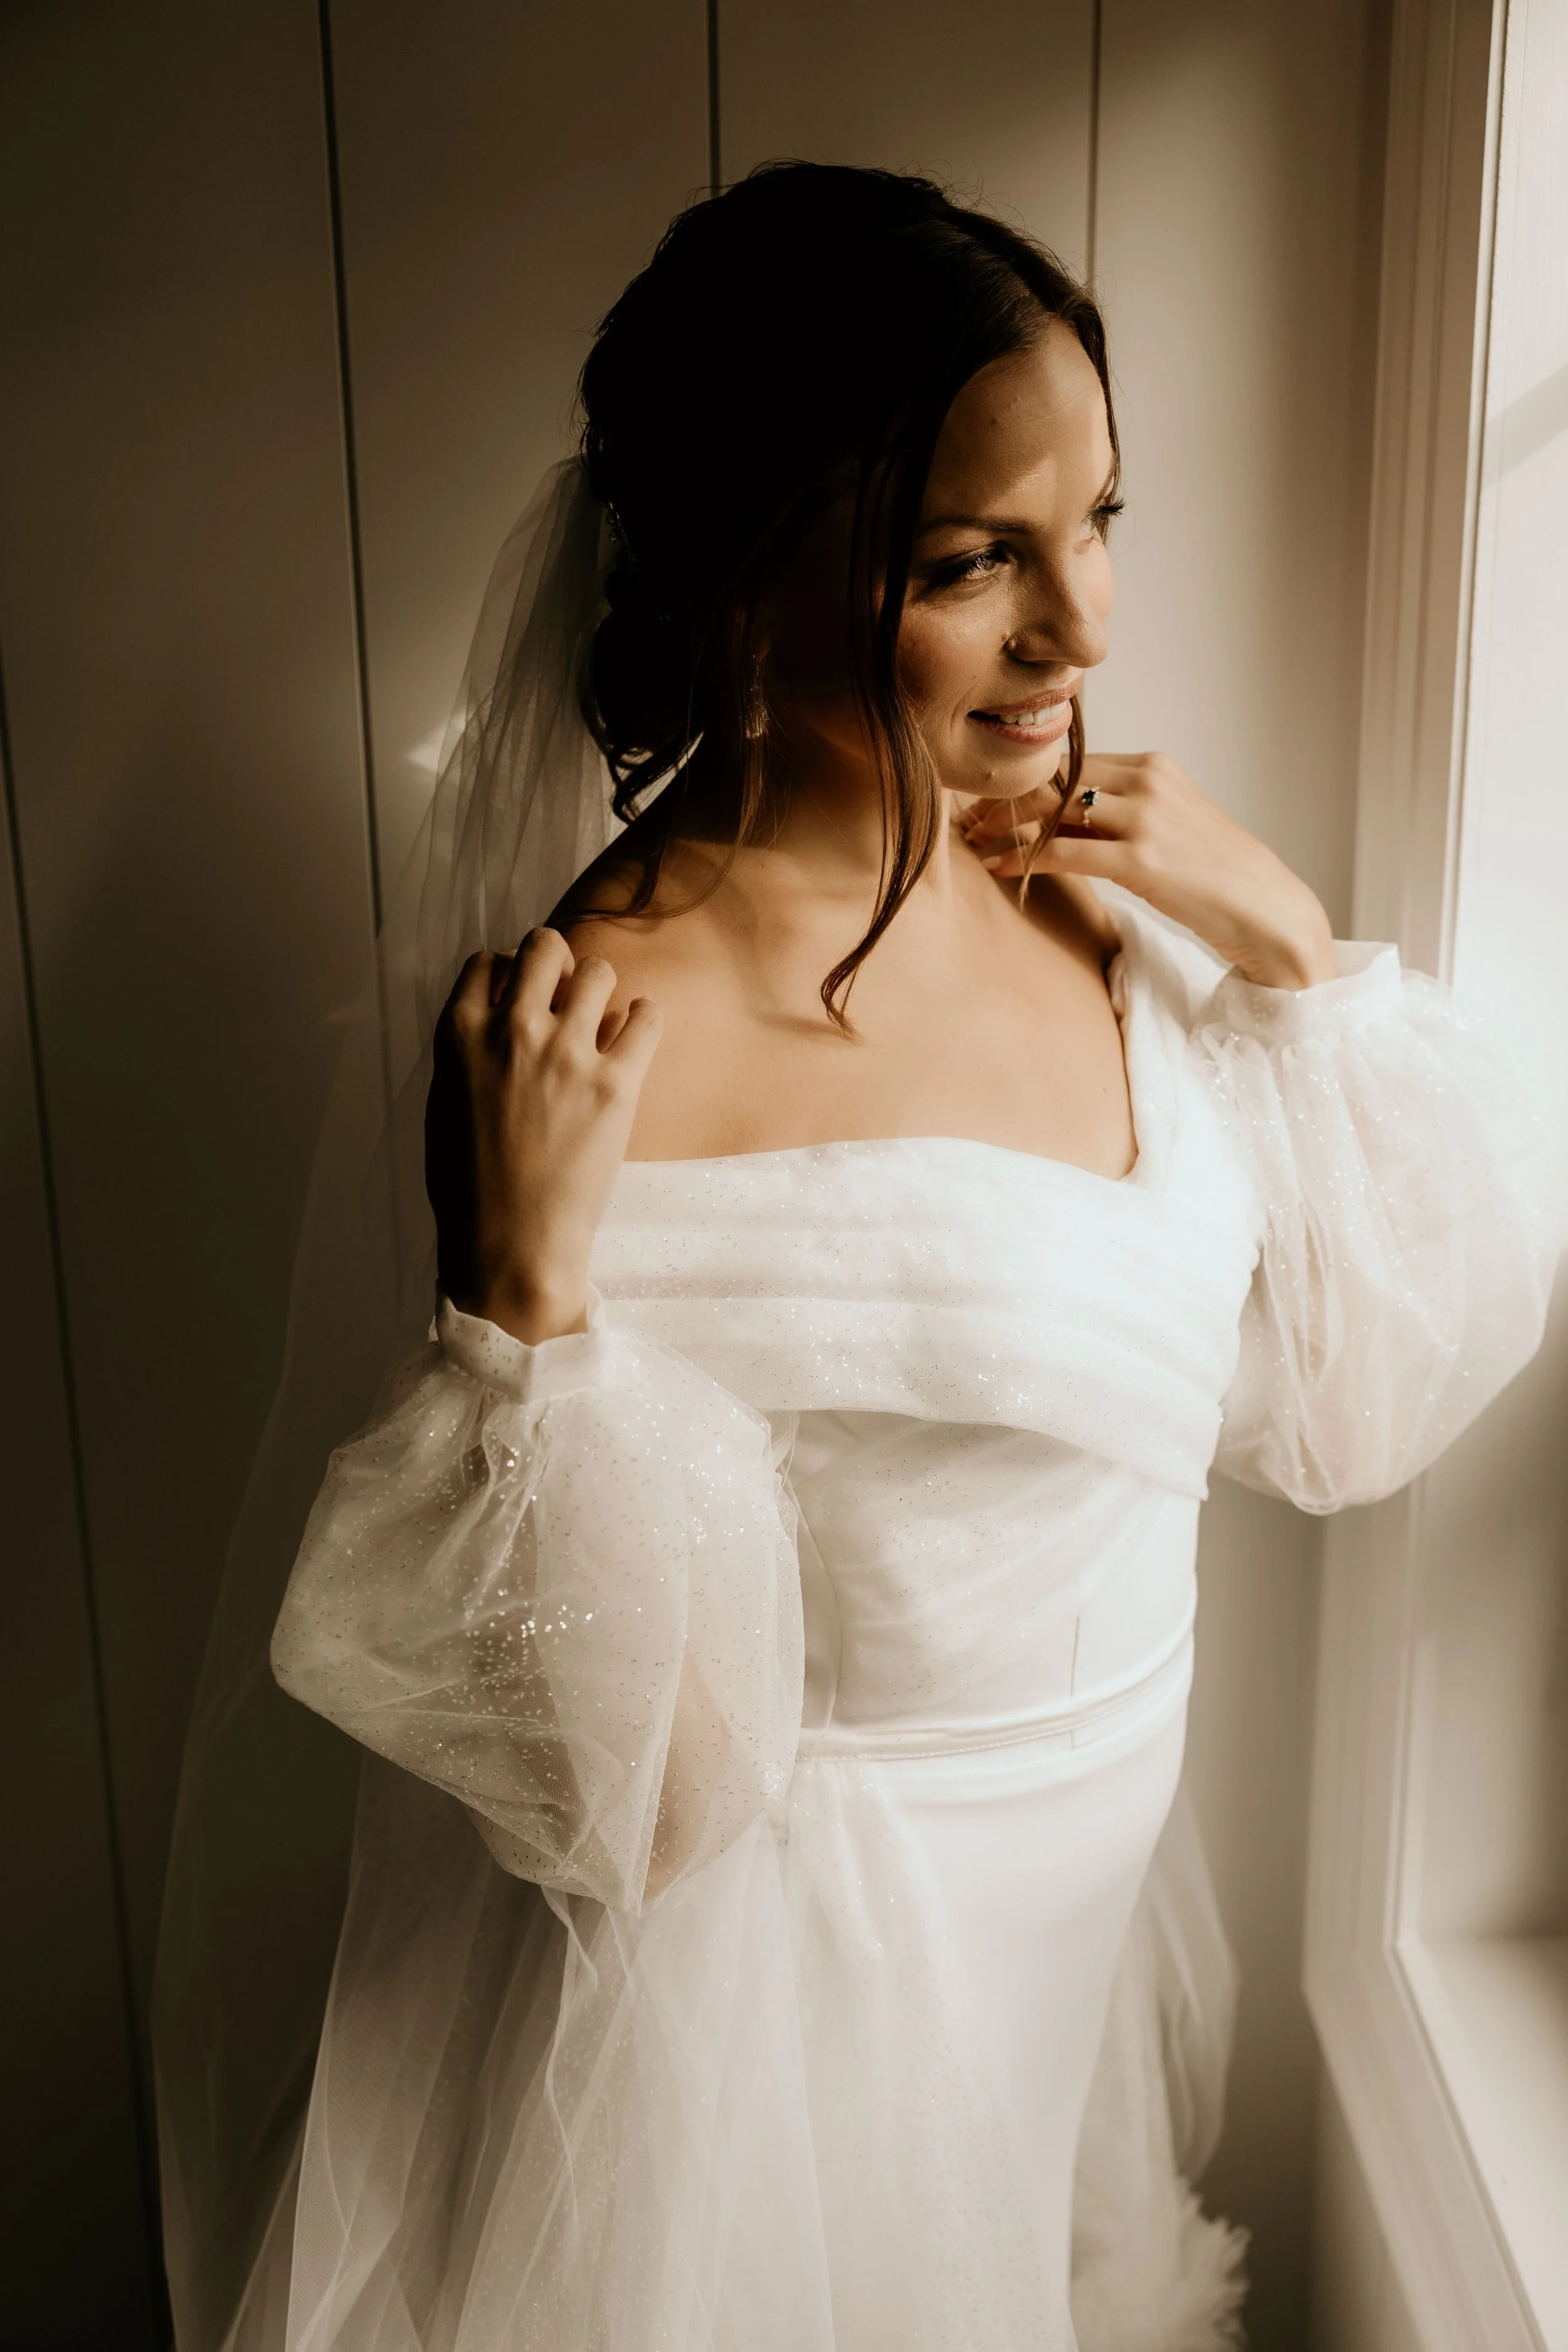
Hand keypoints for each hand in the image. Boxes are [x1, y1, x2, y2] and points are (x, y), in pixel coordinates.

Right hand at [425, 929, 661, 1344]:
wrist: (509, 1247)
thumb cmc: (469, 1190)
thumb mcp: (444, 1108)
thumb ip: (467, 1057)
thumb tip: (492, 1026)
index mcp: (460, 1036)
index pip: (490, 962)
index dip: (512, 974)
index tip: (524, 999)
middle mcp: (512, 1032)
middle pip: (546, 947)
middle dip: (560, 962)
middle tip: (568, 995)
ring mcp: (565, 1054)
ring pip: (598, 972)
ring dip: (602, 990)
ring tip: (603, 1021)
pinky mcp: (614, 1084)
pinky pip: (646, 1017)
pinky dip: (644, 1020)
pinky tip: (637, 1038)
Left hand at [960, 751, 1336, 988]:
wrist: (1265, 909)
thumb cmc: (1214, 876)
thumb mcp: (1168, 827)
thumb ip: (1123, 815)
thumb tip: (1068, 820)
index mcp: (1153, 767)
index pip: (1074, 764)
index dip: (1028, 782)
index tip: (992, 800)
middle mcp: (1148, 781)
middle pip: (1057, 779)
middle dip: (1008, 800)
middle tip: (971, 820)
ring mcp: (1146, 817)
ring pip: (1055, 811)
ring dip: (1007, 828)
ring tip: (976, 845)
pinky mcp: (1141, 859)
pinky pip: (1064, 851)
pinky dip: (1023, 858)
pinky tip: (999, 868)